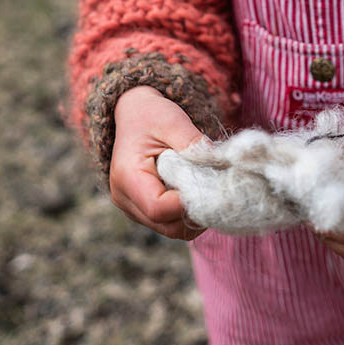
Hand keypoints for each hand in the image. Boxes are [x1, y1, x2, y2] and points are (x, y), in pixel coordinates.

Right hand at [109, 85, 206, 239]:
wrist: (134, 114)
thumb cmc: (151, 115)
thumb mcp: (172, 120)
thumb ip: (192, 142)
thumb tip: (218, 163)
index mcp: (127, 177)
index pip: (159, 208)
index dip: (189, 203)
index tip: (211, 185)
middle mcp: (125, 199)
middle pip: (167, 226)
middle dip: (197, 213)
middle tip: (218, 191)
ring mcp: (133, 208)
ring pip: (171, 230)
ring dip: (194, 216)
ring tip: (207, 189)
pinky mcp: (143, 211)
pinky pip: (170, 224)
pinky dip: (187, 214)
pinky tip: (197, 191)